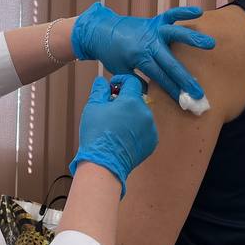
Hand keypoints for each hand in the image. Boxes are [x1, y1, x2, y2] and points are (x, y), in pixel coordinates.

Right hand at [69, 75, 158, 196]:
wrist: (104, 164)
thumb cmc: (97, 136)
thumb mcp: (93, 107)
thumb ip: (99, 90)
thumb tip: (102, 81)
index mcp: (131, 101)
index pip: (131, 81)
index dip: (120, 81)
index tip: (112, 87)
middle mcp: (145, 113)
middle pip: (136, 99)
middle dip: (124, 100)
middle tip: (109, 109)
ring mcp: (151, 128)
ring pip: (141, 114)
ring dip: (130, 115)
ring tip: (115, 125)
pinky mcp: (152, 141)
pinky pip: (145, 129)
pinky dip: (136, 129)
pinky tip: (123, 136)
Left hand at [70, 2, 215, 102]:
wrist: (101, 31)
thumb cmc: (111, 53)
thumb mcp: (120, 71)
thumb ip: (136, 83)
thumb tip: (151, 96)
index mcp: (139, 58)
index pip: (160, 78)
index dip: (173, 90)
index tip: (186, 101)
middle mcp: (148, 44)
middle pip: (170, 63)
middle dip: (186, 79)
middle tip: (199, 92)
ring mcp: (152, 31)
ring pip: (174, 35)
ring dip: (192, 40)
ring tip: (211, 45)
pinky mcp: (154, 21)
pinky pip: (170, 15)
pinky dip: (183, 12)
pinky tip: (199, 12)